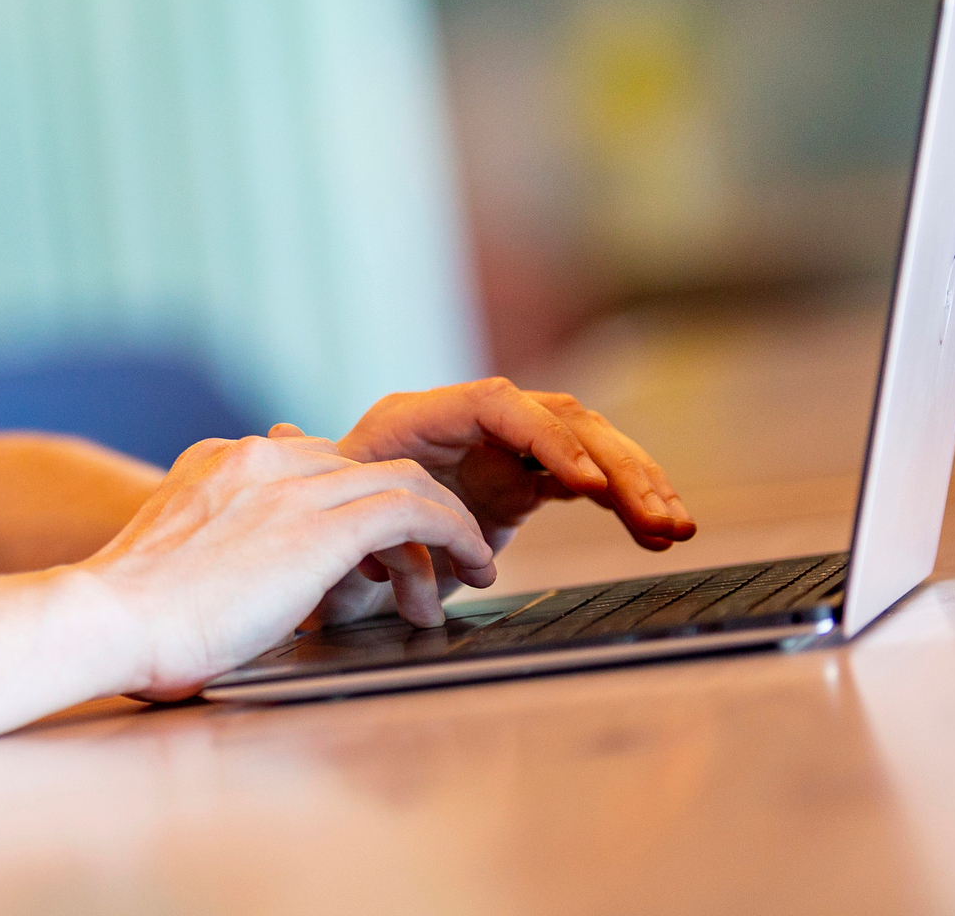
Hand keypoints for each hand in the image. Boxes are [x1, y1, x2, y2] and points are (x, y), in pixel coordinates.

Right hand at [68, 433, 495, 700]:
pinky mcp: (318, 525)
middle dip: (406, 509)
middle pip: (361, 464)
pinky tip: (473, 561)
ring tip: (471, 565)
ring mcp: (287, 485)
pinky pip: (413, 508)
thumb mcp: (178, 562)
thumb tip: (252, 585)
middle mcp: (255, 458)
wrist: (108, 619)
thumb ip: (220, 549)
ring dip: (444, 522)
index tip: (379, 544)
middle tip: (434, 556)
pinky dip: (453, 531)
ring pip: (399, 479)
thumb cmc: (131, 620)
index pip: (313, 462)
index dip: (354, 501)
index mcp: (217, 462)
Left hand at [305, 378, 696, 627]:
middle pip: (557, 419)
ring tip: (672, 527)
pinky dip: (623, 503)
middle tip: (654, 513)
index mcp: (416, 420)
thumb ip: (311, 474)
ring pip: (585, 447)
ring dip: (634, 481)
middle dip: (612, 462)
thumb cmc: (310, 524)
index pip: (496, 403)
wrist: (317, 550)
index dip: (544, 435)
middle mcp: (466, 424)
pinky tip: (658, 534)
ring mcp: (499, 450)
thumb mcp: (312, 505)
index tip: (582, 483)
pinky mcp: (523, 483)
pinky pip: (587, 482)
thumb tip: (281, 432)